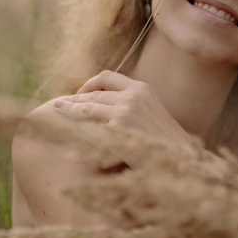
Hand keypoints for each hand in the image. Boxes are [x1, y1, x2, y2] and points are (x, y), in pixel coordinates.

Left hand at [52, 70, 190, 164]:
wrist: (182, 160)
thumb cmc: (167, 145)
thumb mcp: (152, 116)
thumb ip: (134, 108)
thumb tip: (109, 108)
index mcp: (142, 88)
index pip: (107, 77)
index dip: (89, 84)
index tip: (78, 94)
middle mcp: (133, 94)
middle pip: (93, 93)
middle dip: (74, 99)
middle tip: (58, 105)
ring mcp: (125, 109)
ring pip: (88, 107)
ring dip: (69, 111)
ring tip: (55, 113)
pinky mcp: (119, 126)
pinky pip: (90, 126)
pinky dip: (77, 129)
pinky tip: (65, 134)